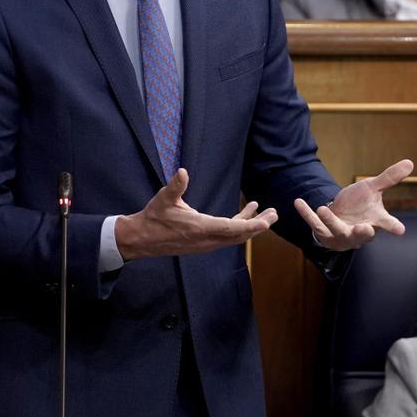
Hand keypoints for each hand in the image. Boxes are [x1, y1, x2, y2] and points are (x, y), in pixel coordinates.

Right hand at [115, 168, 277, 259]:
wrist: (141, 239)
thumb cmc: (153, 217)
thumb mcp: (163, 199)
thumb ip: (175, 186)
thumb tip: (182, 172)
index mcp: (200, 228)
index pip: (231, 228)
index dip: (250, 225)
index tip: (267, 222)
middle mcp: (206, 240)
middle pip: (239, 235)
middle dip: (258, 225)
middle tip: (274, 214)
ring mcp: (206, 244)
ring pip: (235, 236)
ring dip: (251, 225)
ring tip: (266, 212)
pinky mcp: (204, 242)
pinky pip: (228, 236)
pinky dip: (239, 225)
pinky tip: (246, 212)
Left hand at [294, 158, 412, 250]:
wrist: (342, 218)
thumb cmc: (361, 205)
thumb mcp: (373, 189)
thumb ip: (389, 178)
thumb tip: (410, 162)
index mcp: (374, 222)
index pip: (386, 224)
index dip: (393, 227)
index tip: (400, 230)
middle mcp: (358, 232)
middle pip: (361, 235)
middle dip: (361, 233)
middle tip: (364, 228)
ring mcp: (340, 234)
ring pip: (336, 231)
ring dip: (329, 221)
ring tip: (322, 208)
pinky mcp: (323, 233)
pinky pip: (314, 224)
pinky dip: (306, 214)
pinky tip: (298, 201)